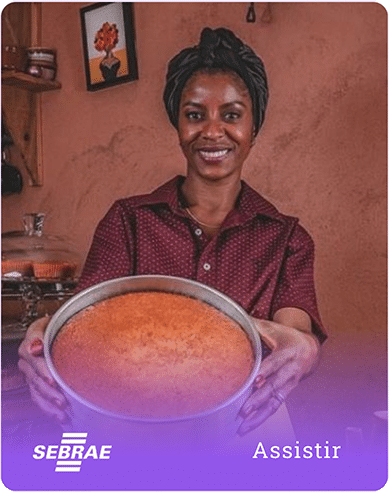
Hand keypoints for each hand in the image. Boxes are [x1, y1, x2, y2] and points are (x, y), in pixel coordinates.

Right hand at [18, 316, 68, 422]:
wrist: (65, 329)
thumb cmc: (66, 323)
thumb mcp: (61, 320)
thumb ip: (53, 328)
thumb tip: (37, 346)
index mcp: (34, 336)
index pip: (28, 351)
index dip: (40, 366)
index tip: (51, 378)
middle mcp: (29, 356)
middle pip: (33, 375)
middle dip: (48, 389)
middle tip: (61, 398)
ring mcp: (31, 371)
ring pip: (35, 389)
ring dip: (49, 401)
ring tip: (63, 410)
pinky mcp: (37, 382)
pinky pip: (39, 397)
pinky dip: (50, 408)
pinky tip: (61, 416)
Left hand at [238, 317, 319, 435]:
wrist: (309, 348)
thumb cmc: (285, 336)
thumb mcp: (272, 328)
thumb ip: (253, 325)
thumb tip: (231, 315)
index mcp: (288, 351)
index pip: (275, 362)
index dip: (266, 371)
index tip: (256, 380)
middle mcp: (291, 370)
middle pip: (275, 386)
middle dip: (259, 398)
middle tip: (244, 409)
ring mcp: (289, 384)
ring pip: (275, 402)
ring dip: (259, 415)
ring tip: (243, 425)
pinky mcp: (286, 393)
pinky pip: (274, 407)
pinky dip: (261, 418)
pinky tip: (248, 426)